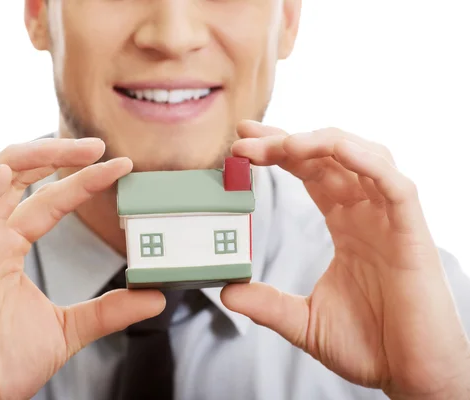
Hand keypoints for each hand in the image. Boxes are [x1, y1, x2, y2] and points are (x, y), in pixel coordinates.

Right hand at [0, 138, 164, 399]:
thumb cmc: (3, 363)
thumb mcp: (68, 329)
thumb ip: (108, 310)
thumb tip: (154, 297)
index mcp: (10, 246)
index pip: (50, 199)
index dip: (82, 179)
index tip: (121, 166)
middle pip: (15, 176)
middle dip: (53, 154)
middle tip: (96, 145)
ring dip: (21, 159)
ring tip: (62, 148)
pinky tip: (4, 177)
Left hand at [221, 121, 469, 398]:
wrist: (411, 376)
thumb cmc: (369, 346)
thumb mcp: (304, 321)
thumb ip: (268, 303)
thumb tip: (227, 291)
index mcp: (346, 224)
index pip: (310, 172)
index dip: (278, 151)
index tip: (242, 143)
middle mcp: (368, 213)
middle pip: (327, 157)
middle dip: (285, 141)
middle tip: (245, 138)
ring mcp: (391, 220)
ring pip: (362, 157)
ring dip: (320, 142)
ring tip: (281, 144)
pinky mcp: (412, 234)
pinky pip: (394, 184)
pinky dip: (365, 160)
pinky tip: (333, 150)